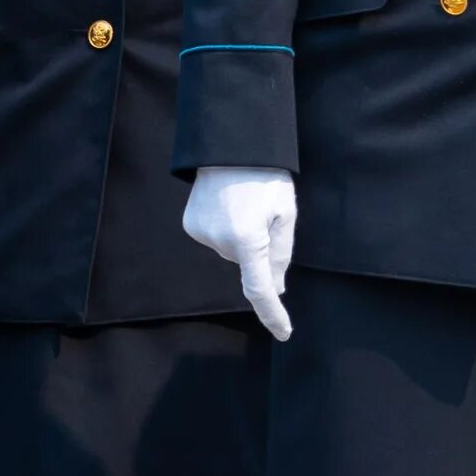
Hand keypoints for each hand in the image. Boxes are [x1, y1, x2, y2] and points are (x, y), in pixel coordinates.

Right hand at [181, 165, 297, 340]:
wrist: (229, 143)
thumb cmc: (265, 175)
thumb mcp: (285, 211)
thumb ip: (281, 254)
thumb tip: (276, 287)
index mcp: (248, 239)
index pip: (261, 289)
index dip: (273, 314)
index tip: (283, 333)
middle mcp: (220, 242)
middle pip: (249, 263)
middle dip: (260, 247)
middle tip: (265, 212)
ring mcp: (201, 234)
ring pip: (232, 251)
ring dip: (242, 235)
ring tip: (244, 202)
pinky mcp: (190, 225)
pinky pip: (216, 238)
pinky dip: (225, 228)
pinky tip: (227, 203)